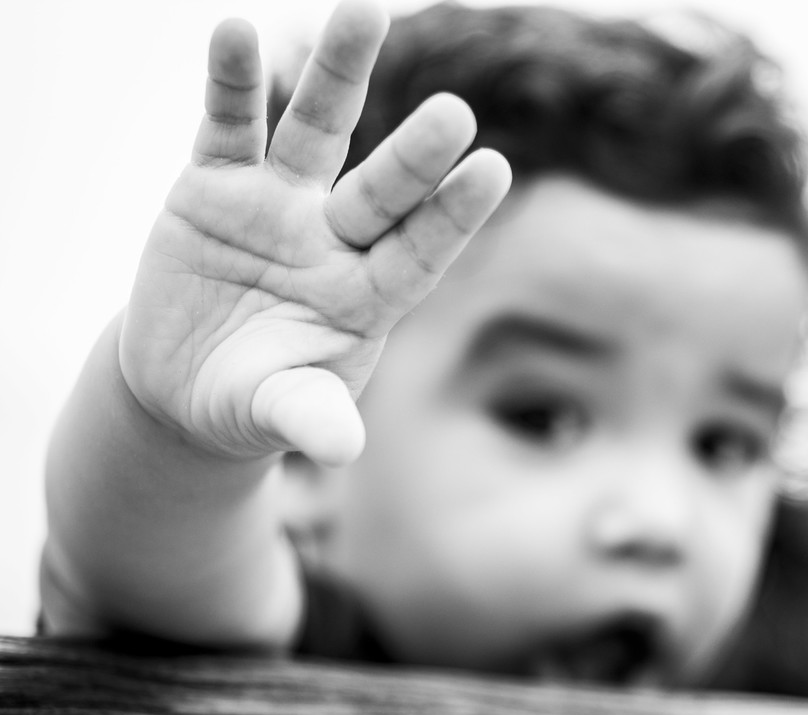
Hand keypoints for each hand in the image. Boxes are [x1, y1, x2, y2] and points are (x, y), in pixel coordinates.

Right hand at [120, 0, 509, 465]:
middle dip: (413, 155)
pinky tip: (236, 33)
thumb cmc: (254, 401)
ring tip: (364, 12)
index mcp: (368, 296)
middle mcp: (335, 240)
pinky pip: (227, 127)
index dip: (452, 215)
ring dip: (338, 76)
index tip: (493, 170)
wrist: (184, 380)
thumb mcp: (277, 412)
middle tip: (456, 112)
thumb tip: (343, 448)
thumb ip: (308, 417)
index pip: (420, 252)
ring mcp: (278, 205)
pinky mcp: (215, 187)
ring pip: (315, 132)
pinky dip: (232, 84)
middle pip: (381, 189)